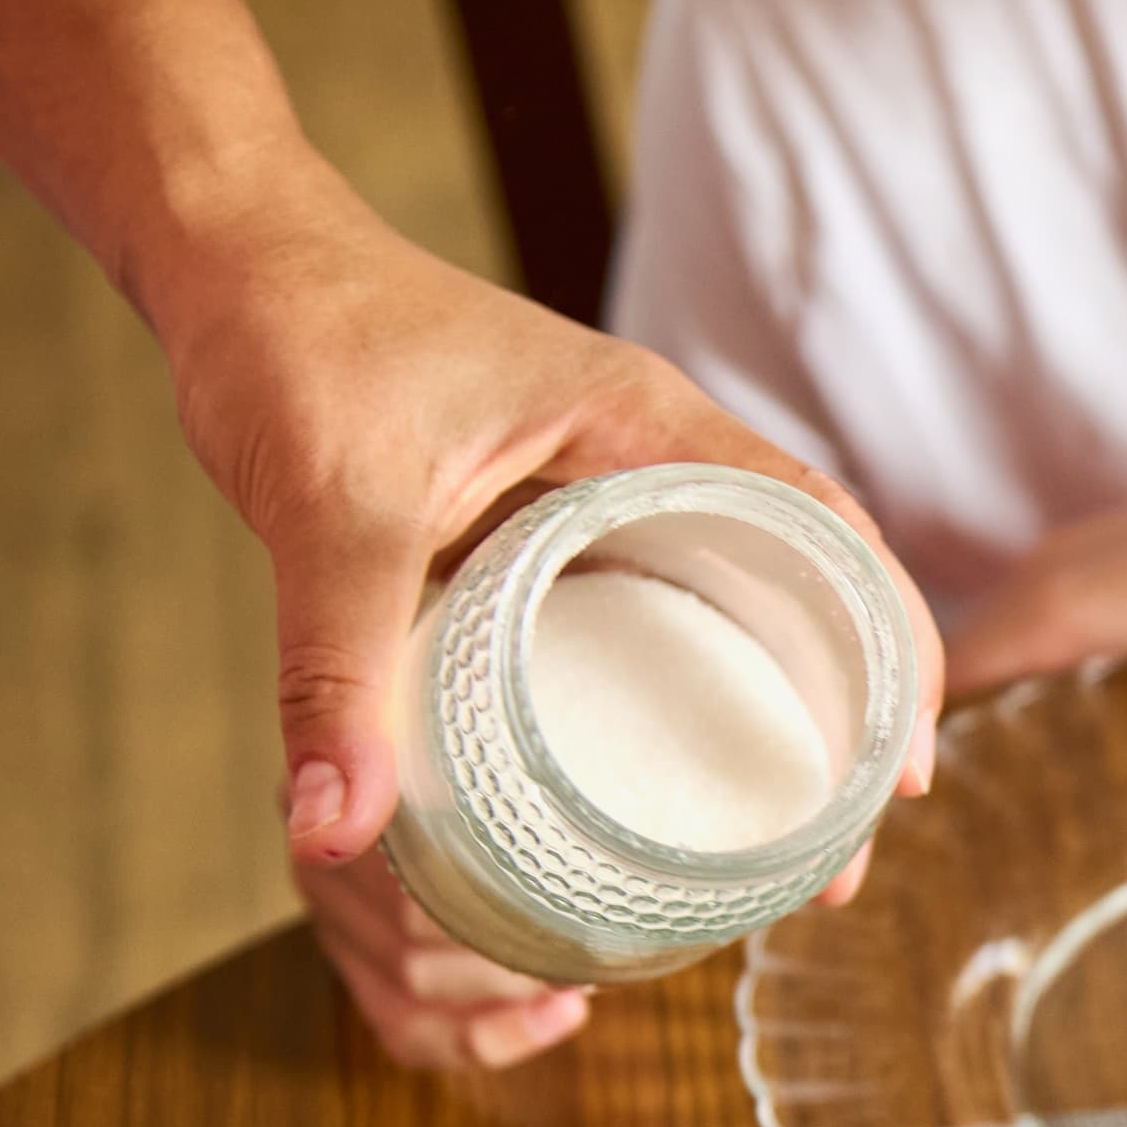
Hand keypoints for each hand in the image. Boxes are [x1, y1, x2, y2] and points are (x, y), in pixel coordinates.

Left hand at [142, 176, 937, 1057]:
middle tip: (836, 863)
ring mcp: (598, 494)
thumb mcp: (324, 506)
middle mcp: (645, 456)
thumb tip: (334, 833)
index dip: (885, 644)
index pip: (820, 526)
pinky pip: (643, 621)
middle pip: (798, 589)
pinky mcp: (543, 529)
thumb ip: (333, 667)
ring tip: (773, 852)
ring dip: (766, 718)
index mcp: (643, 424)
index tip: (898, 772)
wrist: (228, 262)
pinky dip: (673, 700)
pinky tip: (657, 790)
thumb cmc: (294, 332)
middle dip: (841, 721)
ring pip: (728, 611)